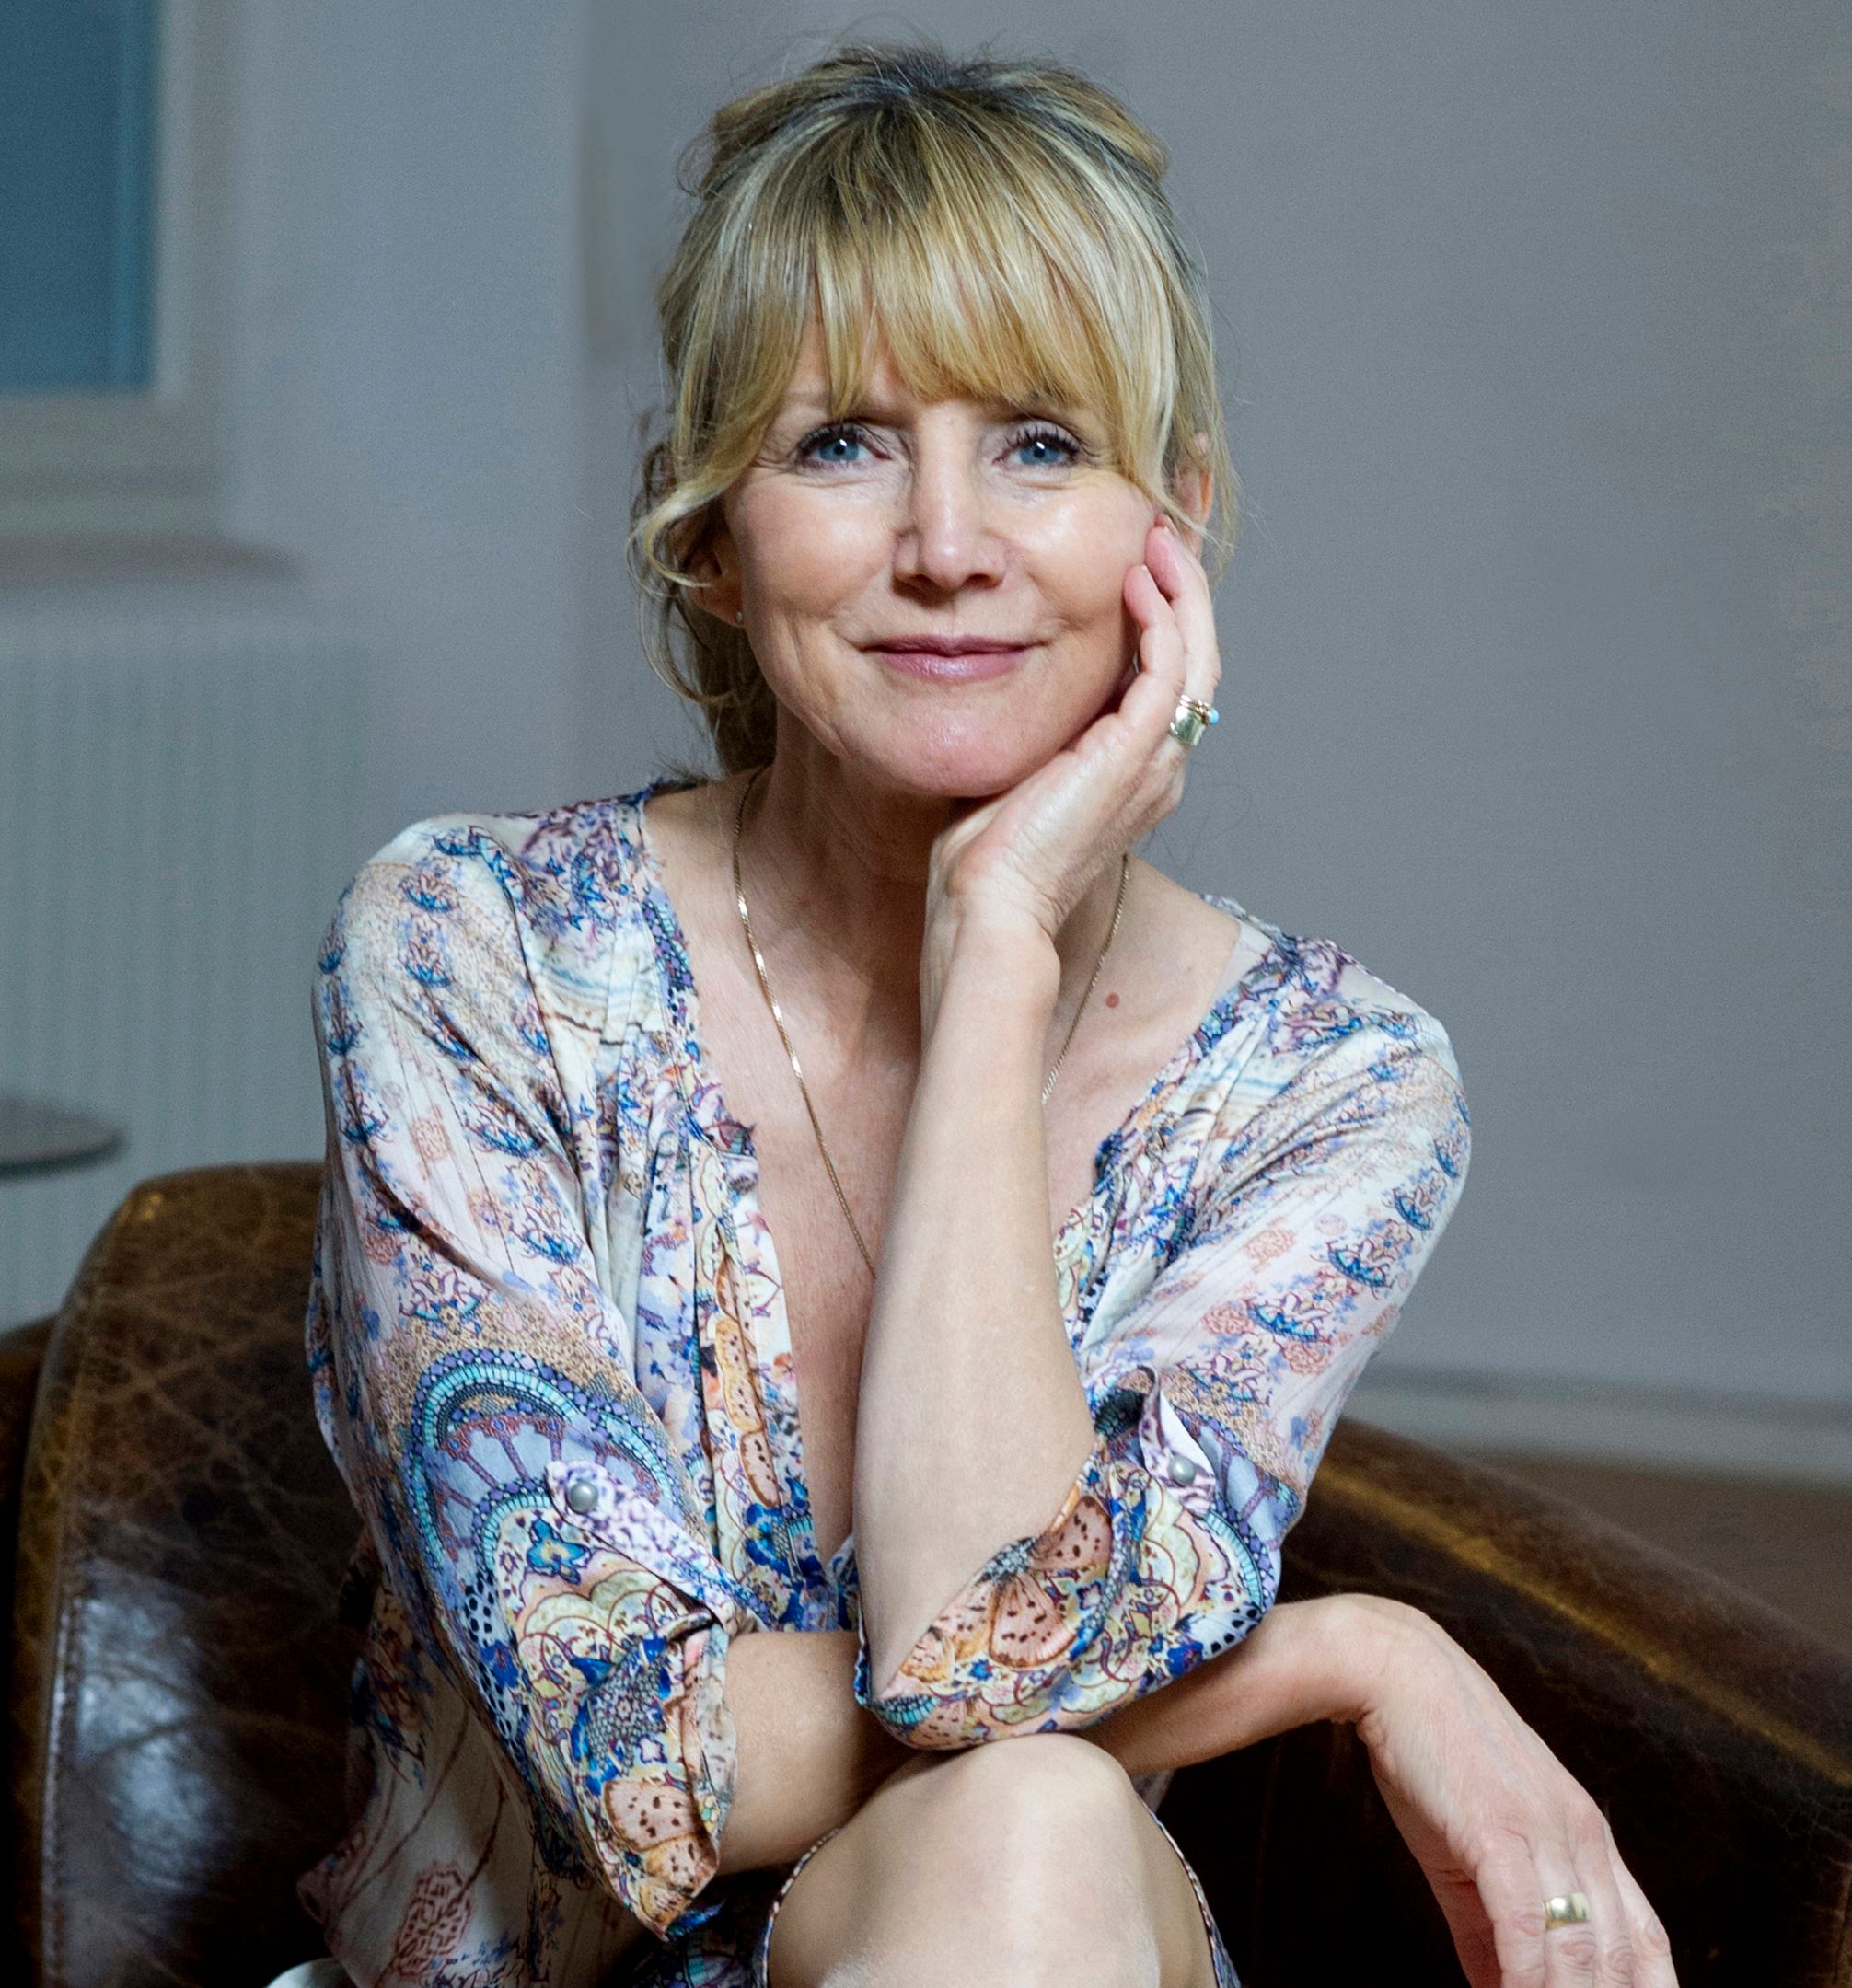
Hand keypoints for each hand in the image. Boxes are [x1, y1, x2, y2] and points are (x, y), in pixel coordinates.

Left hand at [921, 514, 1222, 966]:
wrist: (988, 912)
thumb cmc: (983, 859)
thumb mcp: (1009, 769)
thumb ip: (1024, 724)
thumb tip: (988, 671)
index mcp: (1134, 770)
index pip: (1167, 674)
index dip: (1164, 612)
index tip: (1140, 556)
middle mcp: (1158, 765)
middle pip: (1197, 655)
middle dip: (1186, 586)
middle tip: (1164, 526)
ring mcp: (1154, 761)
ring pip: (1198, 653)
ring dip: (1181, 589)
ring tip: (1156, 535)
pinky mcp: (1136, 755)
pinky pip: (1171, 668)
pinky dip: (1161, 617)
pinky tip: (1135, 579)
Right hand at [1359, 1600, 1676, 1986]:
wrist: (1393, 1672)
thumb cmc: (1432, 1756)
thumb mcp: (1472, 1851)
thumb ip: (1493, 1929)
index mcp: (1587, 1839)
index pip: (1647, 1943)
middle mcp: (1584, 1837)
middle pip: (1628, 1962)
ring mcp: (1547, 1832)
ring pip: (1585, 1955)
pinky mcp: (1501, 1830)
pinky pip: (1529, 1928)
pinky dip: (1527, 1981)